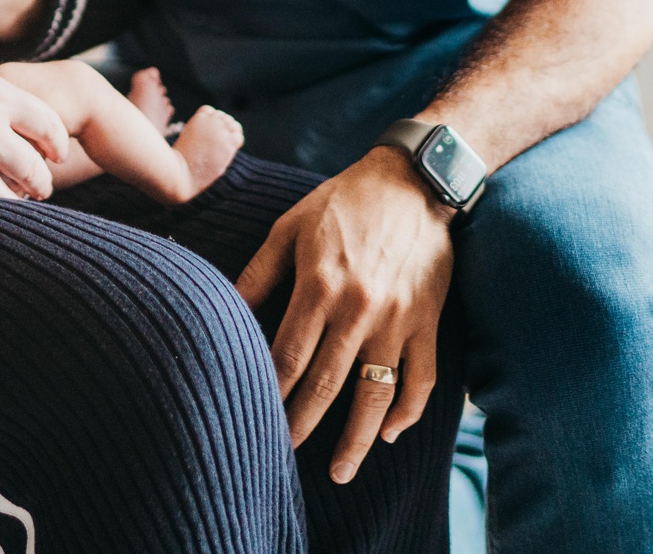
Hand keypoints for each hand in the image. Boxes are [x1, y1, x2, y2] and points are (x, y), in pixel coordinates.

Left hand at [236, 145, 452, 483]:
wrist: (413, 182)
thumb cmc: (342, 201)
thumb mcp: (290, 226)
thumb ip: (258, 273)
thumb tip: (224, 310)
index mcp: (320, 285)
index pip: (288, 356)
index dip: (269, 393)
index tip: (254, 419)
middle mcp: (359, 309)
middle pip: (326, 384)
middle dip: (302, 426)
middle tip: (283, 458)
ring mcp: (398, 320)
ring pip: (376, 393)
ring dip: (358, 439)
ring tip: (340, 472)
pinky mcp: (428, 322)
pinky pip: (422, 378)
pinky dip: (408, 410)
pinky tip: (390, 432)